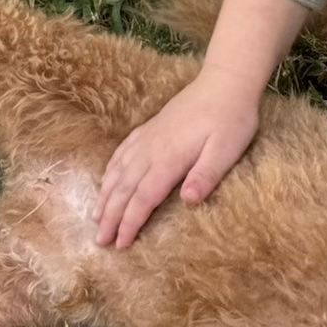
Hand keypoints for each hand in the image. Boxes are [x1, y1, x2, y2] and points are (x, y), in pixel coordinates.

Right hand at [93, 67, 261, 248]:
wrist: (226, 82)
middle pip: (124, 188)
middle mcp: (152, 150)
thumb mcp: (227, 150)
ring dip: (106, 196)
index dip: (130, 223)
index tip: (120, 245)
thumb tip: (188, 202)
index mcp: (170, 159)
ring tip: (95, 218)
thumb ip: (206, 175)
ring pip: (119, 171)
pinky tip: (106, 179)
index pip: (143, 198)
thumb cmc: (231, 119)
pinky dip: (110, 169)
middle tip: (99, 242)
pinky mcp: (151, 127)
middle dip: (110, 217)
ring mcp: (149, 137)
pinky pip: (122, 152)